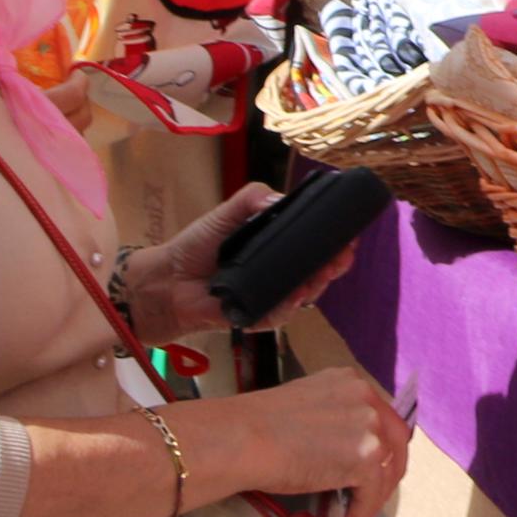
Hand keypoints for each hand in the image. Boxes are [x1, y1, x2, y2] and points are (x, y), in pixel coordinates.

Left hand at [128, 184, 359, 342]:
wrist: (167, 280)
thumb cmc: (197, 245)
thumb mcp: (226, 213)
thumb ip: (252, 198)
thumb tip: (279, 200)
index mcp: (276, 248)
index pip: (313, 246)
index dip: (334, 242)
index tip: (349, 236)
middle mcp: (277, 274)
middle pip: (316, 273)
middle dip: (333, 266)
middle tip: (341, 258)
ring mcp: (268, 298)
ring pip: (302, 297)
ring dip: (315, 287)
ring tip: (320, 275)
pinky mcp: (253, 318)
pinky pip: (276, 317)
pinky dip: (286, 309)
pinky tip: (293, 298)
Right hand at [198, 365, 410, 516]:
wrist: (242, 439)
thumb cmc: (256, 425)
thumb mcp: (306, 404)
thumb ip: (331, 415)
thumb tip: (338, 444)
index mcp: (350, 381)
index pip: (380, 414)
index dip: (379, 442)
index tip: (372, 463)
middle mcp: (366, 398)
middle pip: (395, 438)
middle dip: (388, 468)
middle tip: (374, 492)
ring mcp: (370, 427)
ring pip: (387, 467)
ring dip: (376, 494)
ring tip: (360, 513)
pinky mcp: (366, 458)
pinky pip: (373, 492)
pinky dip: (365, 511)